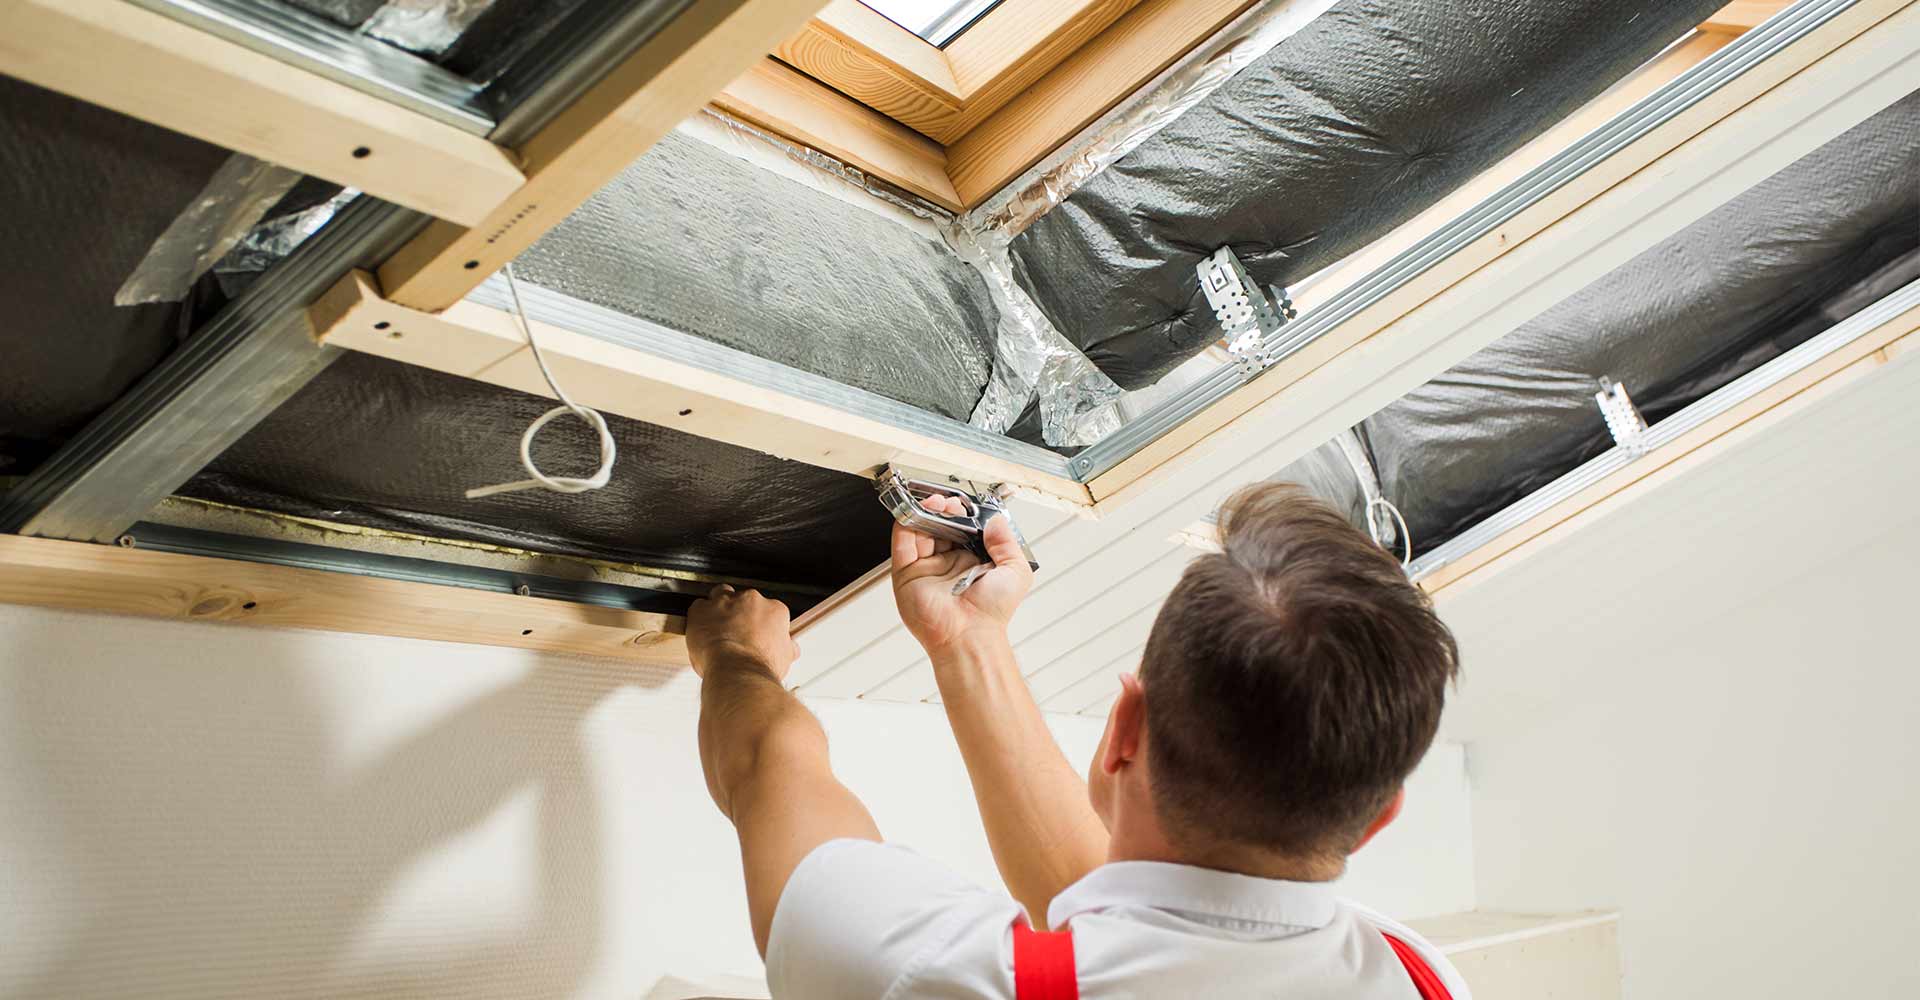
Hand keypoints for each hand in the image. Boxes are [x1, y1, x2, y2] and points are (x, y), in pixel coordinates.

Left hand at [687, 585, 799, 681]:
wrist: (737, 673)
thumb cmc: (759, 667)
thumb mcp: (783, 658)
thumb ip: (786, 647)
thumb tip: (790, 649)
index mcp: (774, 610)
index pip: (768, 609)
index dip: (759, 622)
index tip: (754, 633)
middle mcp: (751, 600)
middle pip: (744, 600)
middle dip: (739, 614)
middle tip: (735, 633)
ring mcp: (726, 603)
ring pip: (720, 596)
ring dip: (718, 610)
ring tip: (716, 630)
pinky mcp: (703, 609)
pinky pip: (698, 607)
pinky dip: (698, 618)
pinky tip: (701, 634)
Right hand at [891, 496, 1034, 653]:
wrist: (969, 635)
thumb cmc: (991, 613)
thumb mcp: (1015, 571)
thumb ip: (1007, 542)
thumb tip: (996, 521)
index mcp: (970, 561)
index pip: (962, 528)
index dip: (962, 514)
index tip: (965, 504)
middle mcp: (947, 564)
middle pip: (938, 526)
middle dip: (943, 510)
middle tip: (948, 503)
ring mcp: (926, 568)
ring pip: (919, 531)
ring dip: (925, 513)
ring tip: (934, 503)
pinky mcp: (907, 574)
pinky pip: (902, 545)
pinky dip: (905, 525)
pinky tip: (914, 513)